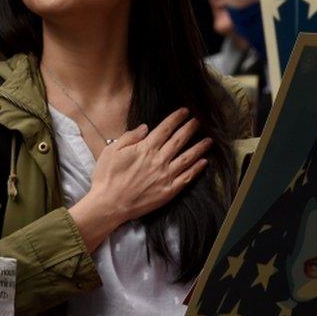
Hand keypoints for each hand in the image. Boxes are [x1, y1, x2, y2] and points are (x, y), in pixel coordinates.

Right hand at [83, 108, 210, 225]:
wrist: (109, 204)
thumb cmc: (107, 176)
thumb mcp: (112, 150)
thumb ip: (130, 137)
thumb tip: (145, 127)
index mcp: (145, 148)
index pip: (165, 129)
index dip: (176, 118)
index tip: (184, 111)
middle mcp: (159, 160)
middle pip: (179, 140)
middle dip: (190, 128)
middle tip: (198, 121)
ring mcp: (166, 176)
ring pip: (187, 158)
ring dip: (199, 147)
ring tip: (209, 140)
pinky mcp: (169, 191)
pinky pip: (187, 177)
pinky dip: (197, 169)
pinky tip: (204, 162)